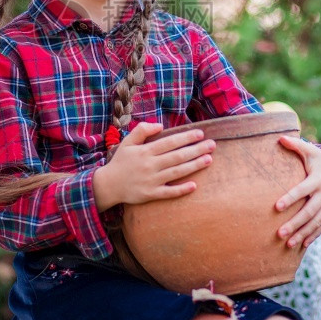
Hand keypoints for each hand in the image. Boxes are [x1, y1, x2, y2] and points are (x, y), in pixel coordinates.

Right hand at [93, 121, 215, 211]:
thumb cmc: (120, 162)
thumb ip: (142, 130)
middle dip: (196, 149)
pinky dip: (181, 189)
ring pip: (176, 172)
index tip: (200, 133)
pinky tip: (194, 185)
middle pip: (177, 156)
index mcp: (145, 151)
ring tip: (209, 159)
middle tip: (212, 145)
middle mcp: (150, 165)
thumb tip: (160, 124)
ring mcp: (151, 181)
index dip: (186, 137)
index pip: (170, 142)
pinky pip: (168, 193)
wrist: (108, 185)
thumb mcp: (127, 142)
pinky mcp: (150, 195)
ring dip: (194, 166)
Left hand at [274, 137, 320, 248]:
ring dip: (302, 234)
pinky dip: (313, 236)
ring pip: (315, 222)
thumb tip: (279, 137)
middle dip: (295, 223)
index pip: (302, 191)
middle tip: (279, 233)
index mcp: (317, 180)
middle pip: (308, 212)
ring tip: (288, 244)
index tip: (276, 207)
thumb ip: (295, 145)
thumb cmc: (318, 159)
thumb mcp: (309, 150)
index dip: (290, 198)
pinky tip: (302, 245)